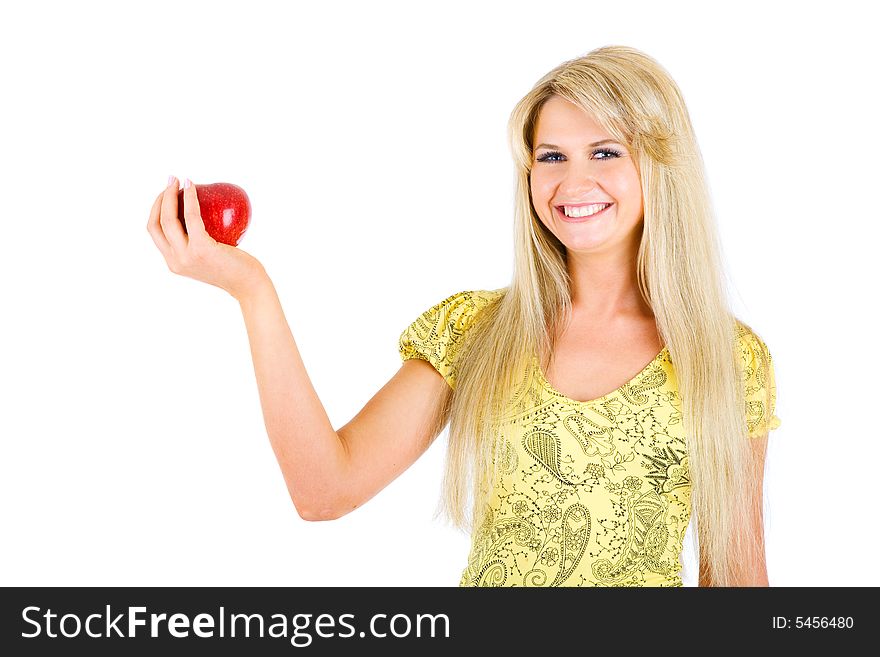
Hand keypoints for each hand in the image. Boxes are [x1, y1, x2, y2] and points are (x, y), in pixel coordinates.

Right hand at [147, 176, 267, 299]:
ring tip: (179, 179)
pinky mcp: (201, 249)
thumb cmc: (235, 268)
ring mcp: (186, 256)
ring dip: (169, 195)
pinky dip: (189, 199)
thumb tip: (198, 216)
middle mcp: (175, 261)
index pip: (155, 232)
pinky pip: (192, 217)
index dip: (156, 209)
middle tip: (171, 180)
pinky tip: (193, 186)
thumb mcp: (209, 258)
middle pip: (156, 224)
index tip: (165, 193)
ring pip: (168, 219)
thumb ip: (198, 244)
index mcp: (174, 263)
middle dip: (159, 198)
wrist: (249, 285)